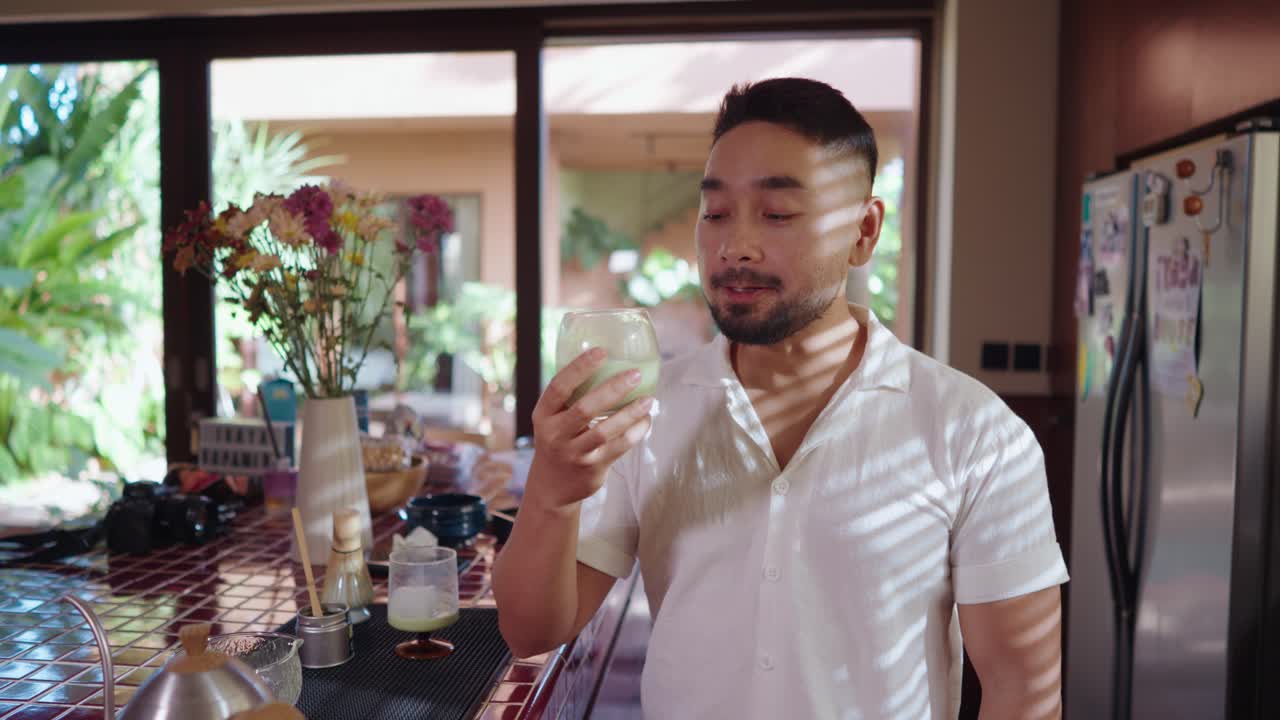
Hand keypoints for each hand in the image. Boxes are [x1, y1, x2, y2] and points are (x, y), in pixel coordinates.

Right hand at [527, 348, 653, 511]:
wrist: (552, 486)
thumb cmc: (559, 440)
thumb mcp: (553, 419)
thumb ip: (571, 398)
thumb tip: (608, 362)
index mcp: (543, 415)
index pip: (559, 387)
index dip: (580, 368)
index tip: (602, 351)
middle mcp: (555, 434)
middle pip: (584, 408)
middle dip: (612, 389)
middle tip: (635, 374)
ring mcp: (573, 453)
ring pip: (605, 430)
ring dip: (630, 413)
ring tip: (649, 399)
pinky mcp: (592, 468)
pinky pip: (619, 447)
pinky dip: (636, 432)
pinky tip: (646, 420)